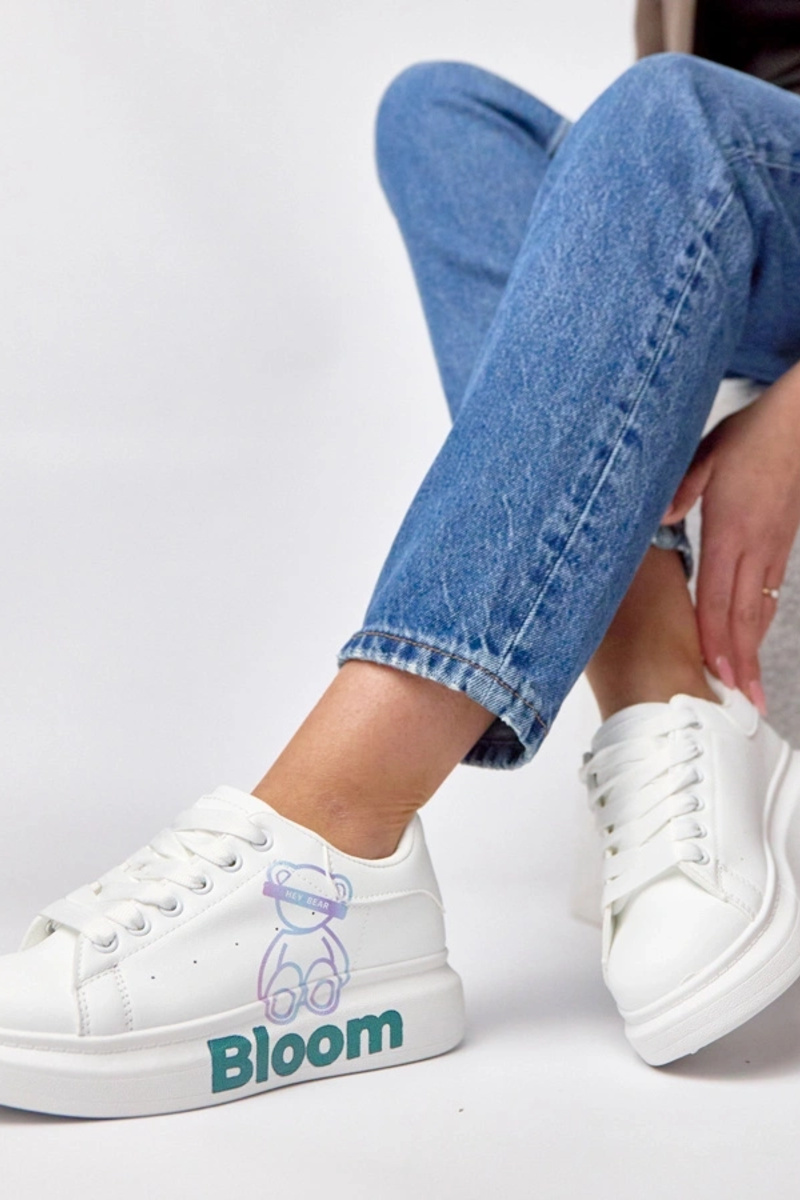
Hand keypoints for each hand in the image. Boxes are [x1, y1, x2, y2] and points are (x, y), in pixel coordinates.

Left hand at [662, 365, 799, 711]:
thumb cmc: (754, 434)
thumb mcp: (706, 454)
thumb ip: (680, 489)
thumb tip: (657, 518)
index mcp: (731, 529)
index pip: (719, 597)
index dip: (716, 639)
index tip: (716, 673)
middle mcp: (755, 546)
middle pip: (744, 616)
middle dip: (741, 662)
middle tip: (743, 702)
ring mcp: (772, 547)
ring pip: (760, 608)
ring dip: (753, 648)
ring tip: (751, 686)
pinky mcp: (781, 542)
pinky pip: (769, 591)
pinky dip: (759, 620)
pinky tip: (753, 636)